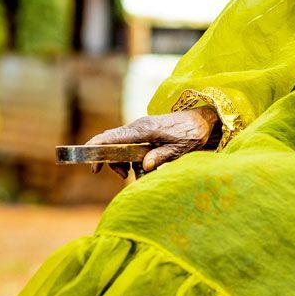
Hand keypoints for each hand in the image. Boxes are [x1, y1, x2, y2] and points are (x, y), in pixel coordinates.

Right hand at [85, 107, 219, 176]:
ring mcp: (140, 127)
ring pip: (119, 144)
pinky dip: (129, 157)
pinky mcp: (144, 131)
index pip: (113, 137)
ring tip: (133, 174)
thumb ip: (162, 156)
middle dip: (110, 160)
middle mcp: (139, 126)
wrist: (202, 120)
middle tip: (123, 175)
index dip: (97, 149)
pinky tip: (140, 167)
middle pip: (111, 142)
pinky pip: (128, 144)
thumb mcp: (180, 149)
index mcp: (145, 129)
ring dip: (121, 161)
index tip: (92, 165)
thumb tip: (145, 166)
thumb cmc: (192, 133)